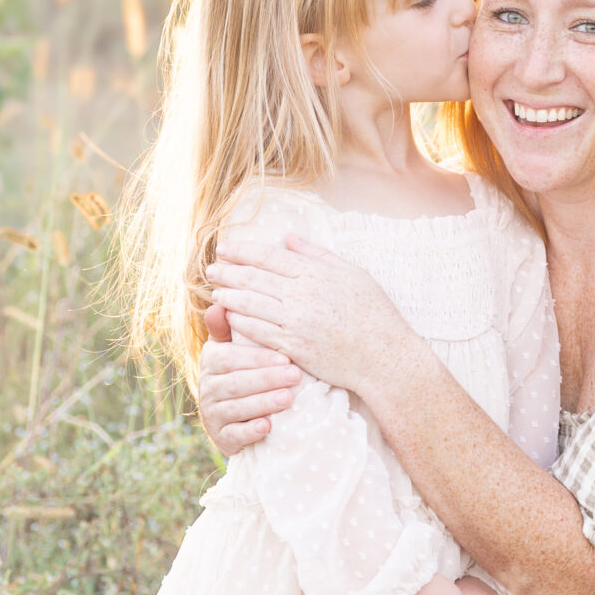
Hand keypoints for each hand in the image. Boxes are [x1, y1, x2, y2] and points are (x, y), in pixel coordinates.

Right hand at [196, 332, 301, 454]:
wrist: (236, 415)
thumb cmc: (245, 372)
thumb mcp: (237, 348)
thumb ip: (230, 328)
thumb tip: (219, 303)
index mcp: (212, 361)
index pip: (230, 358)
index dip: (257, 359)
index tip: (285, 358)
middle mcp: (208, 387)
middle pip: (236, 383)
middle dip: (267, 379)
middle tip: (296, 376)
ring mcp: (213, 414)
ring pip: (237, 408)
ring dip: (263, 403)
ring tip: (288, 399)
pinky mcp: (222, 438)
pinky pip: (234, 435)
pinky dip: (250, 431)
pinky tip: (267, 427)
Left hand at [208, 233, 409, 396]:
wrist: (383, 356)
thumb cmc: (373, 313)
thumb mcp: (353, 273)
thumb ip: (317, 254)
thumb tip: (288, 238)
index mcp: (315, 273)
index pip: (269, 256)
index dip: (242, 251)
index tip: (225, 247)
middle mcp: (301, 295)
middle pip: (254, 278)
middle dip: (228, 271)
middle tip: (211, 269)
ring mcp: (295, 322)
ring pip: (250, 304)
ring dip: (229, 295)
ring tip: (215, 290)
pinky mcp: (292, 347)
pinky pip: (257, 331)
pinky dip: (240, 322)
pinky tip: (230, 316)